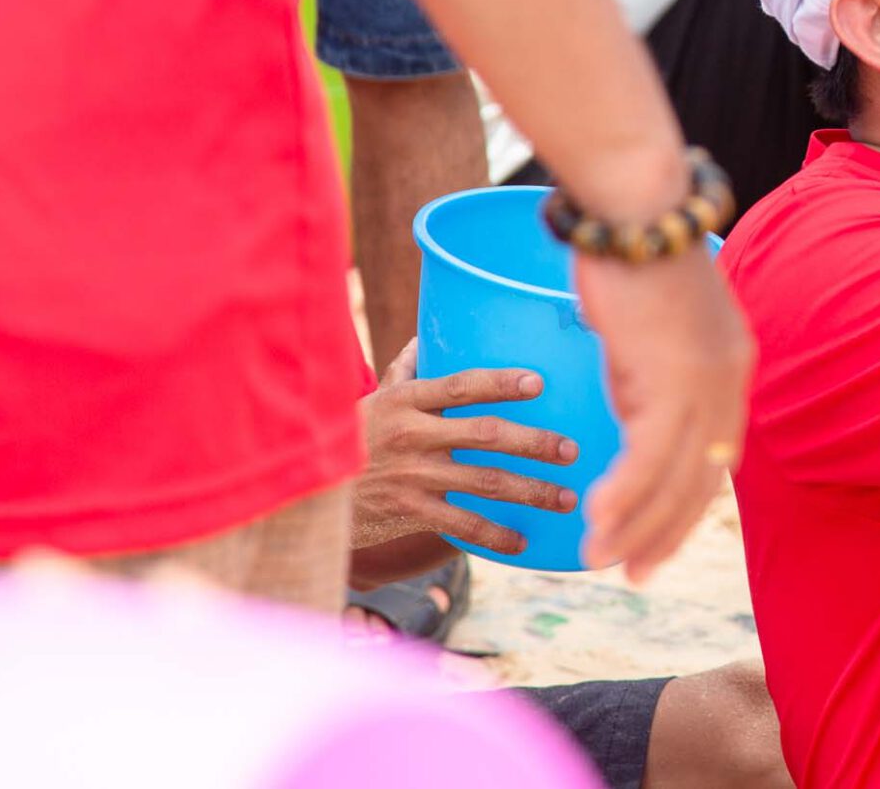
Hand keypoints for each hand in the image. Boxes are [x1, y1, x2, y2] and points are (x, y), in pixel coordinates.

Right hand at [351, 340, 579, 558]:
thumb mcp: (375, 399)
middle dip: (534, 442)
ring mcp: (412, 474)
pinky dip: (494, 534)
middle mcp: (413, 434)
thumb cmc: (354, 436)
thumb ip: (405, 371)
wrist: (308, 489)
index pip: (462, 386)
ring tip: (565, 496)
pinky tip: (523, 541)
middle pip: (486, 434)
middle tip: (571, 450)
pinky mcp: (408, 509)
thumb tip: (425, 338)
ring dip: (530, 490)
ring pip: (484, 481)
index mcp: (407, 399)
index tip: (539, 383)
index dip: (501, 383)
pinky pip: (460, 524)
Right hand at [574, 244, 752, 582]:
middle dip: (666, 531)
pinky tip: (596, 522)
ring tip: (601, 560)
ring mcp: (705, 384)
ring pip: (674, 478)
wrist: (636, 208)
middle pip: (702, 478)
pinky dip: (622, 497)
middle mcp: (727, 381)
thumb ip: (648, 369)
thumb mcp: (648, 325)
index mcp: (729, 366)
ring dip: (636, 525)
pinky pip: (647, 460)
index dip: (686, 501)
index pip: (716, 453)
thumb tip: (630, 403)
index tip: (657, 534)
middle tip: (632, 571)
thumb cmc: (631, 250)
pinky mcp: (672, 382)